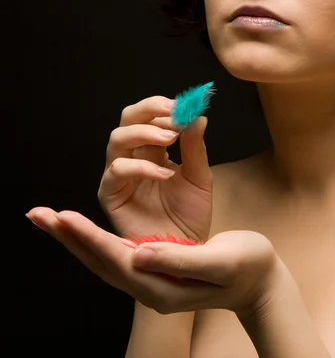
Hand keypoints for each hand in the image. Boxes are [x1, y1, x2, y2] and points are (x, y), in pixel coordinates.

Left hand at [25, 208, 280, 315]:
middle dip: (69, 237)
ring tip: (53, 218)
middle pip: (99, 260)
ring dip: (78, 236)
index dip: (88, 237)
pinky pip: (119, 250)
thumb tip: (139, 252)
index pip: (115, 259)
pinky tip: (88, 227)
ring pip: (105, 255)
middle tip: (38, 215)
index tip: (62, 218)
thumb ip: (179, 259)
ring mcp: (152, 276)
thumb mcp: (219, 262)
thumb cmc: (247, 268)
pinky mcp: (157, 263)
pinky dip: (99, 236)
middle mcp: (150, 283)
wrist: (261, 282)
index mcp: (162, 286)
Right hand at [100, 96, 212, 242]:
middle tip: (174, 114)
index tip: (185, 104)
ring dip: (144, 132)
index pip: (149, 114)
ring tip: (171, 137)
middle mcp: (133, 157)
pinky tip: (165, 174)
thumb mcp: (199, 177)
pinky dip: (141, 167)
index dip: (164, 106)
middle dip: (149, 110)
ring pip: (117, 139)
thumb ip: (195, 147)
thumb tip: (197, 115)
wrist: (186, 254)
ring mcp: (120, 176)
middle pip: (128, 119)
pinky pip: (116, 172)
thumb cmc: (191, 215)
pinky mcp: (111, 196)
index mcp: (153, 149)